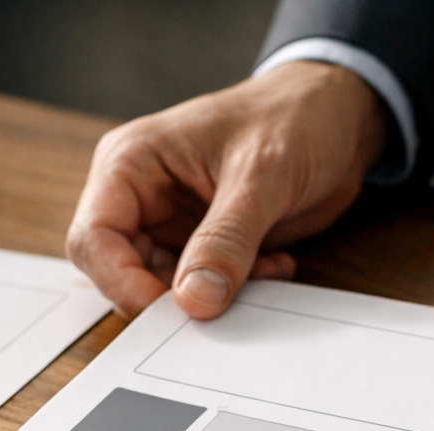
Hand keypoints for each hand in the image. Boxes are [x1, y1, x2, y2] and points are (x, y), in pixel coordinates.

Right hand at [67, 60, 387, 319]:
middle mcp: (142, 197)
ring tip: (263, 270)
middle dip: (172, 297)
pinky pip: (204, 290)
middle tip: (223, 303)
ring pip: (165, 289)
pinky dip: (236, 292)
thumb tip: (195, 299)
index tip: (172, 310)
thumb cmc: (293, 117)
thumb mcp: (262, 176)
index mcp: (131, 163)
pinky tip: (273, 265)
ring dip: (213, 296)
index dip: (122, 283)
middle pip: (122, 273)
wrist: (339, 118)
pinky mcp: (205, 246)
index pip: (94, 239)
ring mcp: (173, 224)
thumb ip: (226, 240)